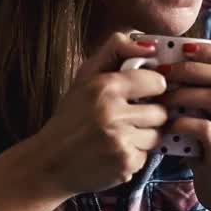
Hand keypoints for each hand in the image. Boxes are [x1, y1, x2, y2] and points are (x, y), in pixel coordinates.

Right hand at [27, 33, 169, 196]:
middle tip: (128, 119)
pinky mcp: (125, 164)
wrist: (49, 164)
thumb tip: (152, 46)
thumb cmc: (70, 118)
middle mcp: (112, 113)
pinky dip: (134, 155)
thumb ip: (115, 51)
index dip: (152, 88)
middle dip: (149, 116)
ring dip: (143, 137)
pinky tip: (113, 153)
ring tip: (120, 136)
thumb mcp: (85, 77)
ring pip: (157, 135)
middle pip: (161, 112)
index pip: (157, 81)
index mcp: (104, 86)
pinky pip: (147, 156)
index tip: (142, 93)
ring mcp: (120, 141)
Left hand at [158, 42, 210, 210]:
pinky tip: (169, 124)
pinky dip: (184, 123)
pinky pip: (206, 131)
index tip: (185, 48)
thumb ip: (200, 90)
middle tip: (164, 70)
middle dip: (192, 69)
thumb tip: (167, 60)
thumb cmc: (210, 144)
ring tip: (163, 97)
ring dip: (185, 93)